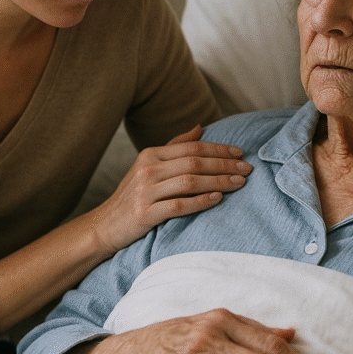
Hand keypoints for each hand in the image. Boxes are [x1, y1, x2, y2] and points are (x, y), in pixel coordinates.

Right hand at [91, 125, 250, 252]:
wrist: (105, 225)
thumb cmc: (133, 195)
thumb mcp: (149, 166)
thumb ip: (175, 147)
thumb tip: (200, 127)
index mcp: (151, 154)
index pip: (192, 147)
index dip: (219, 149)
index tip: (241, 153)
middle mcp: (148, 169)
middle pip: (194, 162)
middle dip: (225, 165)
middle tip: (247, 169)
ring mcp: (145, 191)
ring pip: (190, 182)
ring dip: (219, 182)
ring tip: (239, 184)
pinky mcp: (145, 214)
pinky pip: (179, 205)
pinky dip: (201, 201)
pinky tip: (217, 199)